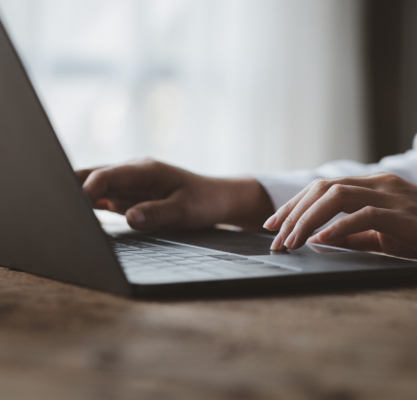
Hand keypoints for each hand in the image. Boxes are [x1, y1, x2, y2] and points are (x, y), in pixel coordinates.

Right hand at [77, 158, 273, 230]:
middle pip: (93, 176)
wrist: (216, 199)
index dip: (87, 188)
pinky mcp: (129, 197)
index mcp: (145, 170)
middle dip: (71, 189)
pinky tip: (78, 221)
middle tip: (54, 209)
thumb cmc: (204, 201)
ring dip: (78, 199)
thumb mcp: (185, 211)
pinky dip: (89, 208)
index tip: (72, 205)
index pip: (107, 175)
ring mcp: (128, 185)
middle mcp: (132, 173)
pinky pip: (103, 199)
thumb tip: (130, 218)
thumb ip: (157, 213)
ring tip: (60, 217)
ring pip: (94, 187)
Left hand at [263, 173, 416, 268]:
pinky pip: (364, 216)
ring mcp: (392, 196)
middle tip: (273, 237)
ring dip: (308, 220)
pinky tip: (320, 241)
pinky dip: (338, 227)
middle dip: (292, 213)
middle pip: (322, 189)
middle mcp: (378, 184)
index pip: (322, 189)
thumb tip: (321, 241)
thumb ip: (355, 234)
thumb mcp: (384, 234)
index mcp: (371, 186)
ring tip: (289, 241)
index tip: (273, 224)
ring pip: (337, 197)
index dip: (294, 205)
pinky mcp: (405, 214)